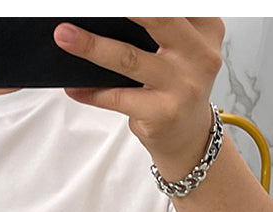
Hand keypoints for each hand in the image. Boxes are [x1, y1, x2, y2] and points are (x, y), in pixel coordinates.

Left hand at [53, 18, 224, 180]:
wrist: (189, 137)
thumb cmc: (178, 87)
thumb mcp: (183, 49)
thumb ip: (160, 27)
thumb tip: (106, 15)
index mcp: (206, 29)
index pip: (172, 3)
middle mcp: (199, 55)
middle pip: (156, 18)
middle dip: (117, 9)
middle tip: (84, 4)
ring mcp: (182, 86)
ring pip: (129, 58)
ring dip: (92, 46)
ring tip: (65, 36)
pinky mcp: (162, 113)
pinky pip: (117, 97)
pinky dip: (91, 91)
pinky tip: (74, 86)